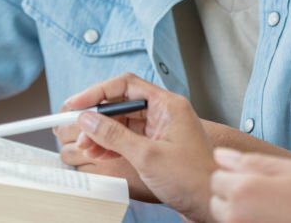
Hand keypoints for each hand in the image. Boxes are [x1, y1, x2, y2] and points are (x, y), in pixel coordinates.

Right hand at [64, 73, 215, 222]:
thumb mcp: (148, 156)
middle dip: (97, 117)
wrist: (213, 205)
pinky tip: (99, 153)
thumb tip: (88, 120)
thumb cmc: (193, 180)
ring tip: (87, 147)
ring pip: (122, 122)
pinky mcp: (156, 146)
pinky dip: (111, 144)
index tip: (76, 104)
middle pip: (121, 103)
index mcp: (168, 105)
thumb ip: (114, 136)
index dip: (98, 92)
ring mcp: (160, 129)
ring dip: (101, 133)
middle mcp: (164, 112)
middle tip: (78, 129)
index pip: (126, 86)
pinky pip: (127, 138)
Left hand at [210, 147, 290, 222]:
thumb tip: (220, 155)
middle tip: (266, 197)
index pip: (216, 178)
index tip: (257, 180)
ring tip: (271, 211)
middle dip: (234, 196)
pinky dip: (250, 222)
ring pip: (227, 218)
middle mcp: (236, 215)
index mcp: (244, 190)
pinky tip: (273, 220)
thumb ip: (251, 161)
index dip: (235, 175)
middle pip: (218, 201)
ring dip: (241, 213)